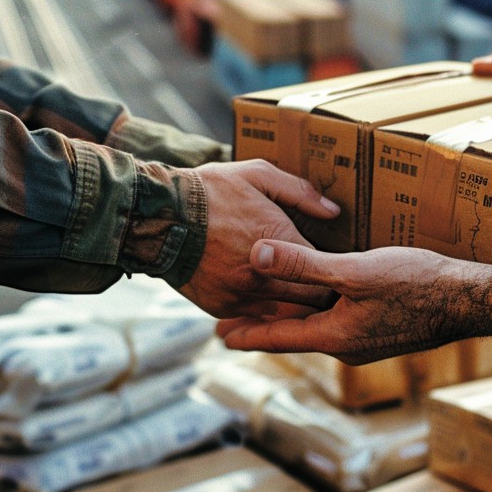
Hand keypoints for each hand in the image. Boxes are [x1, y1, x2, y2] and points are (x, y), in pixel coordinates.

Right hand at [179, 160, 340, 319]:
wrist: (158, 216)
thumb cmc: (211, 192)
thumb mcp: (258, 176)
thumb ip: (300, 193)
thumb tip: (334, 212)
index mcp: (282, 243)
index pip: (328, 270)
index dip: (332, 267)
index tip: (331, 262)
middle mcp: (266, 277)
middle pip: (312, 300)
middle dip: (318, 290)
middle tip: (318, 280)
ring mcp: (243, 296)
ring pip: (285, 312)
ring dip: (291, 302)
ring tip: (289, 285)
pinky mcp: (222, 308)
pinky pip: (254, 315)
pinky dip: (260, 306)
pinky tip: (259, 288)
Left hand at [215, 240, 491, 364]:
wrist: (467, 301)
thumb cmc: (415, 284)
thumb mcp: (355, 271)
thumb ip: (304, 265)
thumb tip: (256, 256)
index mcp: (334, 336)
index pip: (278, 337)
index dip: (246, 334)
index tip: (218, 336)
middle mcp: (346, 345)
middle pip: (295, 335)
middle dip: (263, 327)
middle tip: (230, 325)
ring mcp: (366, 340)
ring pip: (317, 327)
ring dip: (290, 319)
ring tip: (268, 309)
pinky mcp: (382, 328)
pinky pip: (338, 321)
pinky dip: (317, 311)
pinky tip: (320, 298)